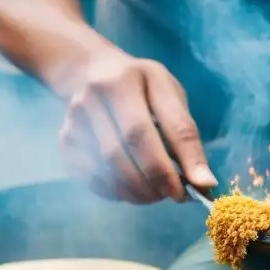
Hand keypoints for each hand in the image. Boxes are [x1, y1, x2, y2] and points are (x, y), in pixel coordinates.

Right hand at [59, 45, 216, 203]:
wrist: (89, 73)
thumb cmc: (141, 89)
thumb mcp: (168, 97)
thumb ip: (185, 136)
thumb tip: (204, 184)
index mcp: (134, 77)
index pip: (167, 123)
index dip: (186, 160)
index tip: (200, 187)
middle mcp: (100, 91)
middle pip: (134, 146)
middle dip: (159, 179)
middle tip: (175, 196)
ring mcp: (76, 116)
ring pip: (111, 167)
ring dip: (139, 190)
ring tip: (155, 194)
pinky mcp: (65, 139)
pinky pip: (93, 178)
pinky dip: (116, 192)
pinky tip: (129, 189)